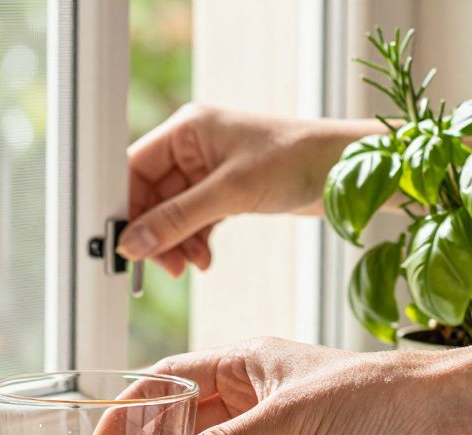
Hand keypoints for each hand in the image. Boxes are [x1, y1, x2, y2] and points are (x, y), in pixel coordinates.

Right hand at [121, 105, 378, 275]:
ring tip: (189, 266)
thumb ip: (178, 219)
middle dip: (154, 233)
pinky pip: (194, 221)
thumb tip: (134, 243)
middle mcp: (192, 147)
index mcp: (186, 130)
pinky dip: (195, 242)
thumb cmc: (297, 160)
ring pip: (171, 213)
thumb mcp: (231, 192)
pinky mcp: (225, 191)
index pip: (132, 169)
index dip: (124, 207)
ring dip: (175, 243)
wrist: (348, 170)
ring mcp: (208, 170)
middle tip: (161, 265)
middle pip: (149, 196)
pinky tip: (204, 259)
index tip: (122, 243)